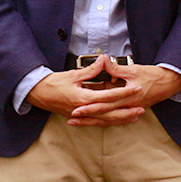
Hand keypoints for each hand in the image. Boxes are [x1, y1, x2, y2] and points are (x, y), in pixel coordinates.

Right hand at [26, 55, 143, 125]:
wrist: (39, 94)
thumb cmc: (54, 84)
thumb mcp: (73, 74)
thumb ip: (91, 70)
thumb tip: (104, 60)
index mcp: (84, 99)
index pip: (109, 96)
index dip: (124, 93)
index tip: (136, 89)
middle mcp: (85, 110)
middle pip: (111, 113)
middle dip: (127, 111)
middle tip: (141, 109)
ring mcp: (82, 115)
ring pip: (105, 120)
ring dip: (121, 119)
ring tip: (134, 117)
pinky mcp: (80, 117)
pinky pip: (97, 122)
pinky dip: (109, 121)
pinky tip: (117, 120)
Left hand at [66, 57, 180, 126]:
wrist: (168, 83)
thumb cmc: (152, 76)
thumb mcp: (133, 69)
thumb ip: (116, 68)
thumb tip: (103, 60)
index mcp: (126, 98)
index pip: (104, 105)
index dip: (89, 107)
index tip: (76, 109)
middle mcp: (126, 107)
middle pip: (103, 115)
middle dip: (87, 118)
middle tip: (72, 119)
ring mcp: (128, 110)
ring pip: (108, 119)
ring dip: (93, 121)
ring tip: (78, 122)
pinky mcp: (130, 109)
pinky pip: (115, 117)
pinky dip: (104, 119)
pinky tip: (95, 120)